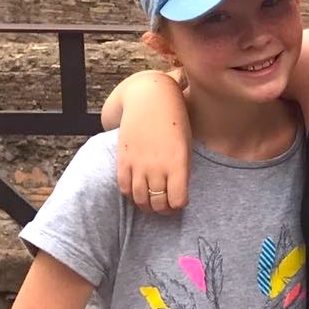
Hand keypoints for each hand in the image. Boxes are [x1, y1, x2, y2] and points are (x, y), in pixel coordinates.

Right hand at [111, 74, 190, 212]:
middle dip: (164, 209)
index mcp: (178, 162)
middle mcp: (157, 166)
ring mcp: (138, 164)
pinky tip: (138, 193)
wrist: (149, 98)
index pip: (178, 200)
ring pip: (140, 199)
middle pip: (158, 203)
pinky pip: (124, 188)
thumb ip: (182, 167)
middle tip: (167, 207)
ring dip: (147, 206)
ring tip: (153, 203)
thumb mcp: (186, 143)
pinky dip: (131, 195)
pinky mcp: (123, 160)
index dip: (180, 205)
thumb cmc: (174, 119)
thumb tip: (178, 191)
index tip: (181, 200)